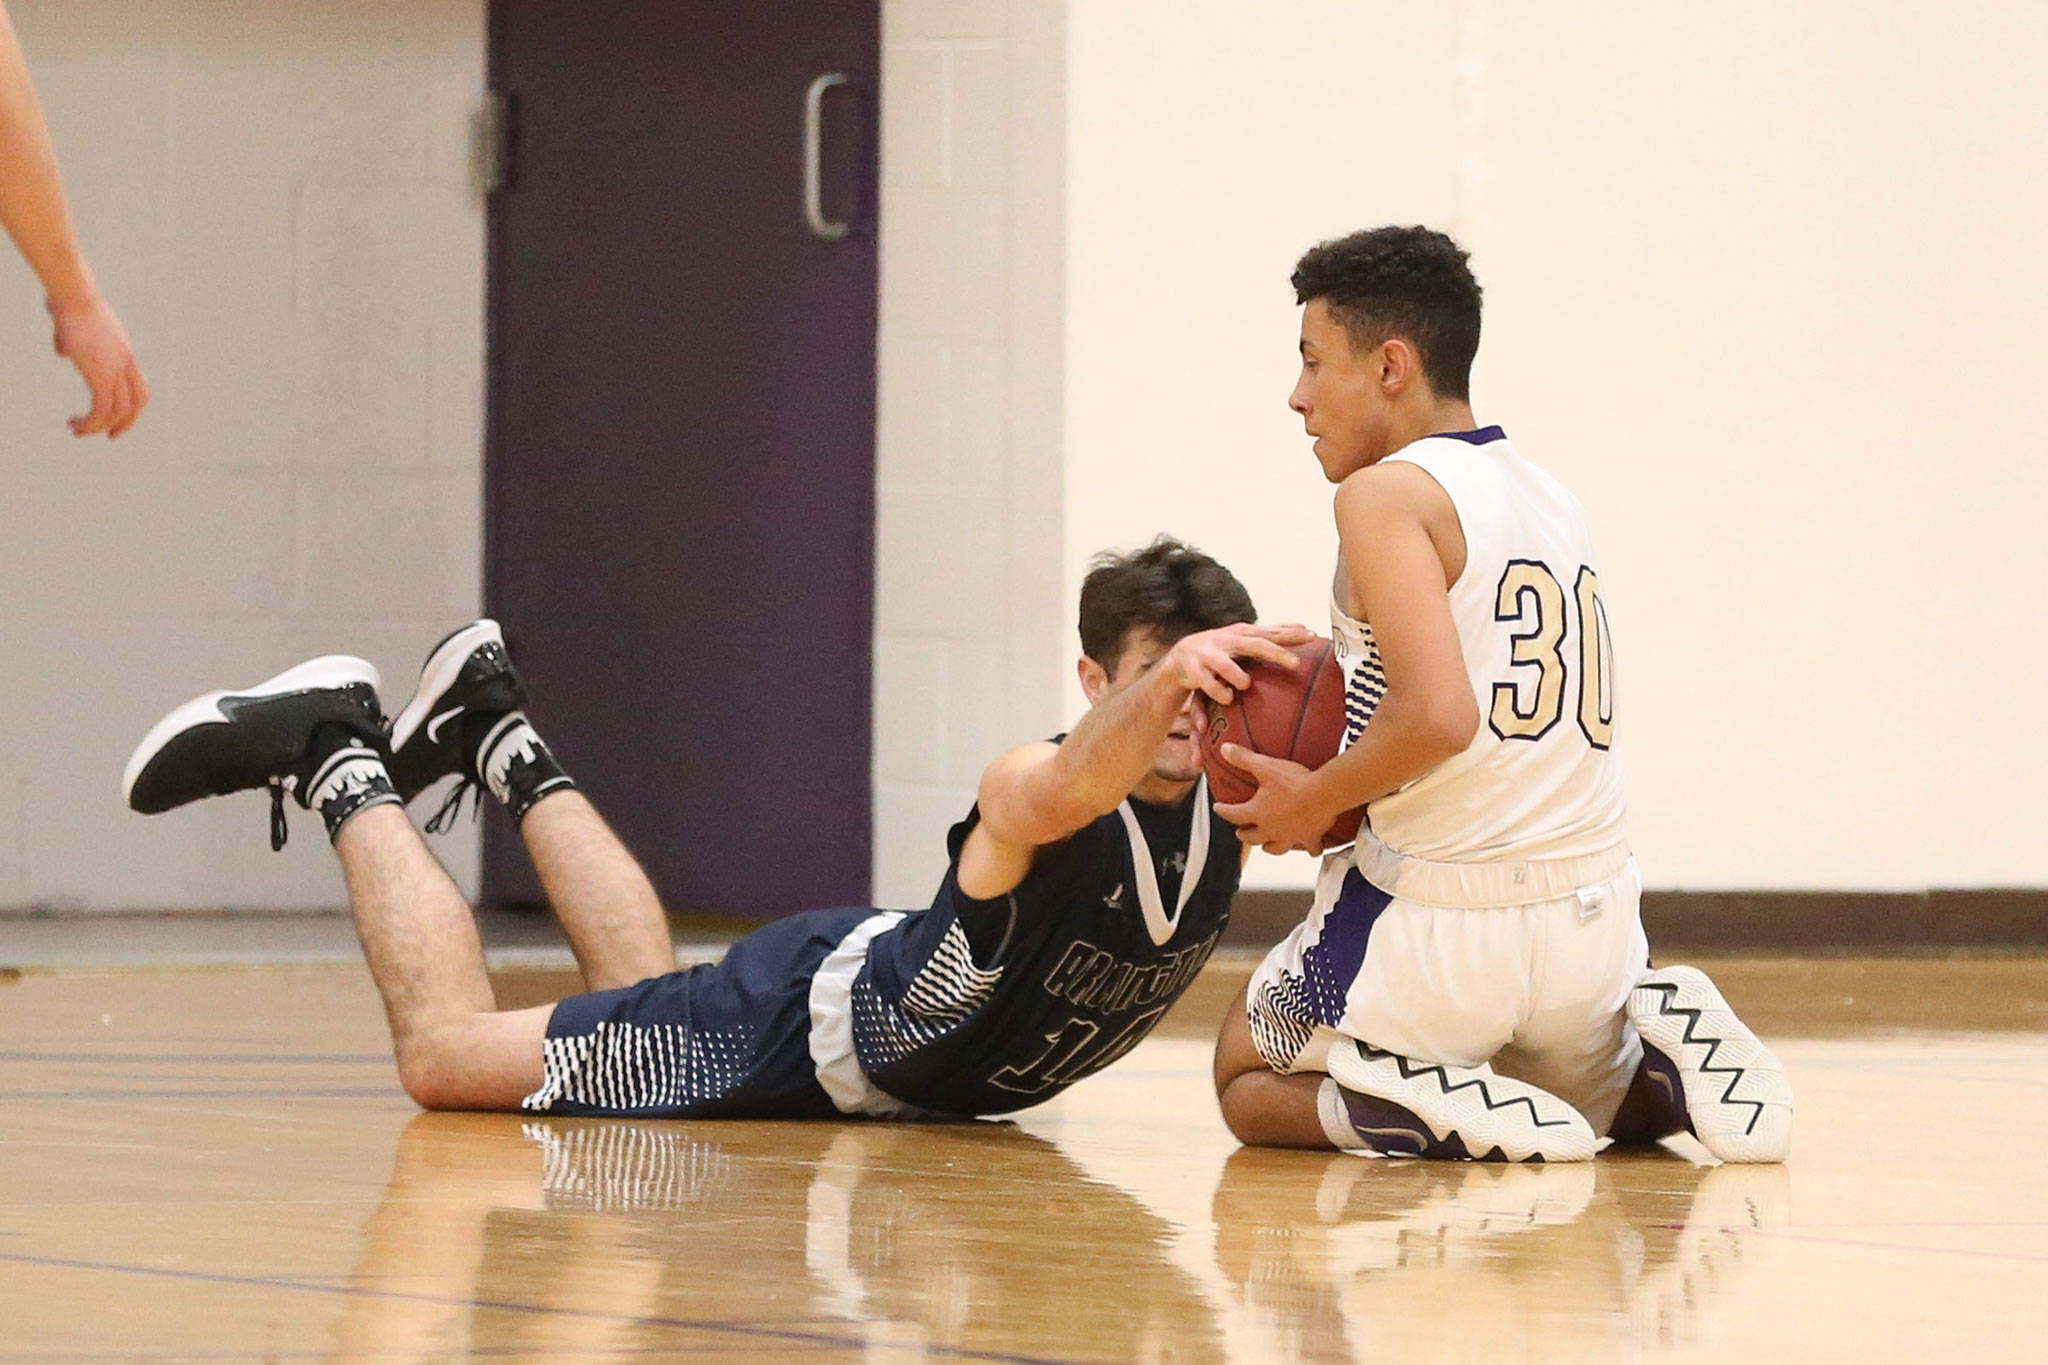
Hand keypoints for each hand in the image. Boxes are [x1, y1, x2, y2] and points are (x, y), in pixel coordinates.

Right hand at [48, 292, 148, 437]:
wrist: (74, 294)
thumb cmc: (69, 304)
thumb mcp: (75, 327)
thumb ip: (72, 343)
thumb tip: (63, 350)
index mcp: (124, 353)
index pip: (139, 388)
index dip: (133, 407)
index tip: (118, 419)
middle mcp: (125, 363)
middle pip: (136, 403)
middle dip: (124, 423)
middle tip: (108, 436)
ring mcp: (114, 368)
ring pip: (118, 410)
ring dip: (98, 427)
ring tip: (77, 431)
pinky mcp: (99, 373)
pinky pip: (101, 408)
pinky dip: (91, 422)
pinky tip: (75, 425)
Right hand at [1158, 621, 1316, 705]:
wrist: (1180, 657)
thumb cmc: (1221, 649)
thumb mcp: (1243, 639)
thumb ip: (1270, 634)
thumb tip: (1303, 626)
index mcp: (1242, 633)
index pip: (1271, 632)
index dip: (1291, 634)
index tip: (1313, 636)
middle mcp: (1227, 641)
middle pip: (1254, 645)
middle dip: (1275, 653)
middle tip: (1295, 664)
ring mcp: (1209, 655)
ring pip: (1226, 666)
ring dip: (1237, 676)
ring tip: (1245, 685)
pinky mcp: (1194, 672)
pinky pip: (1208, 685)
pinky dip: (1218, 692)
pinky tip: (1227, 699)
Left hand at [1212, 744, 1336, 854]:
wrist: (1322, 794)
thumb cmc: (1294, 782)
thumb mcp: (1265, 766)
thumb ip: (1243, 758)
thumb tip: (1225, 749)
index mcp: (1257, 812)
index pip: (1234, 814)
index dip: (1224, 810)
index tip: (1219, 808)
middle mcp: (1271, 829)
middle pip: (1252, 838)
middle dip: (1244, 835)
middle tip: (1241, 832)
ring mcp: (1290, 836)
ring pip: (1275, 848)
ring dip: (1269, 847)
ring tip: (1267, 845)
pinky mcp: (1310, 838)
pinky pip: (1310, 849)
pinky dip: (1310, 849)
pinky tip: (1310, 848)